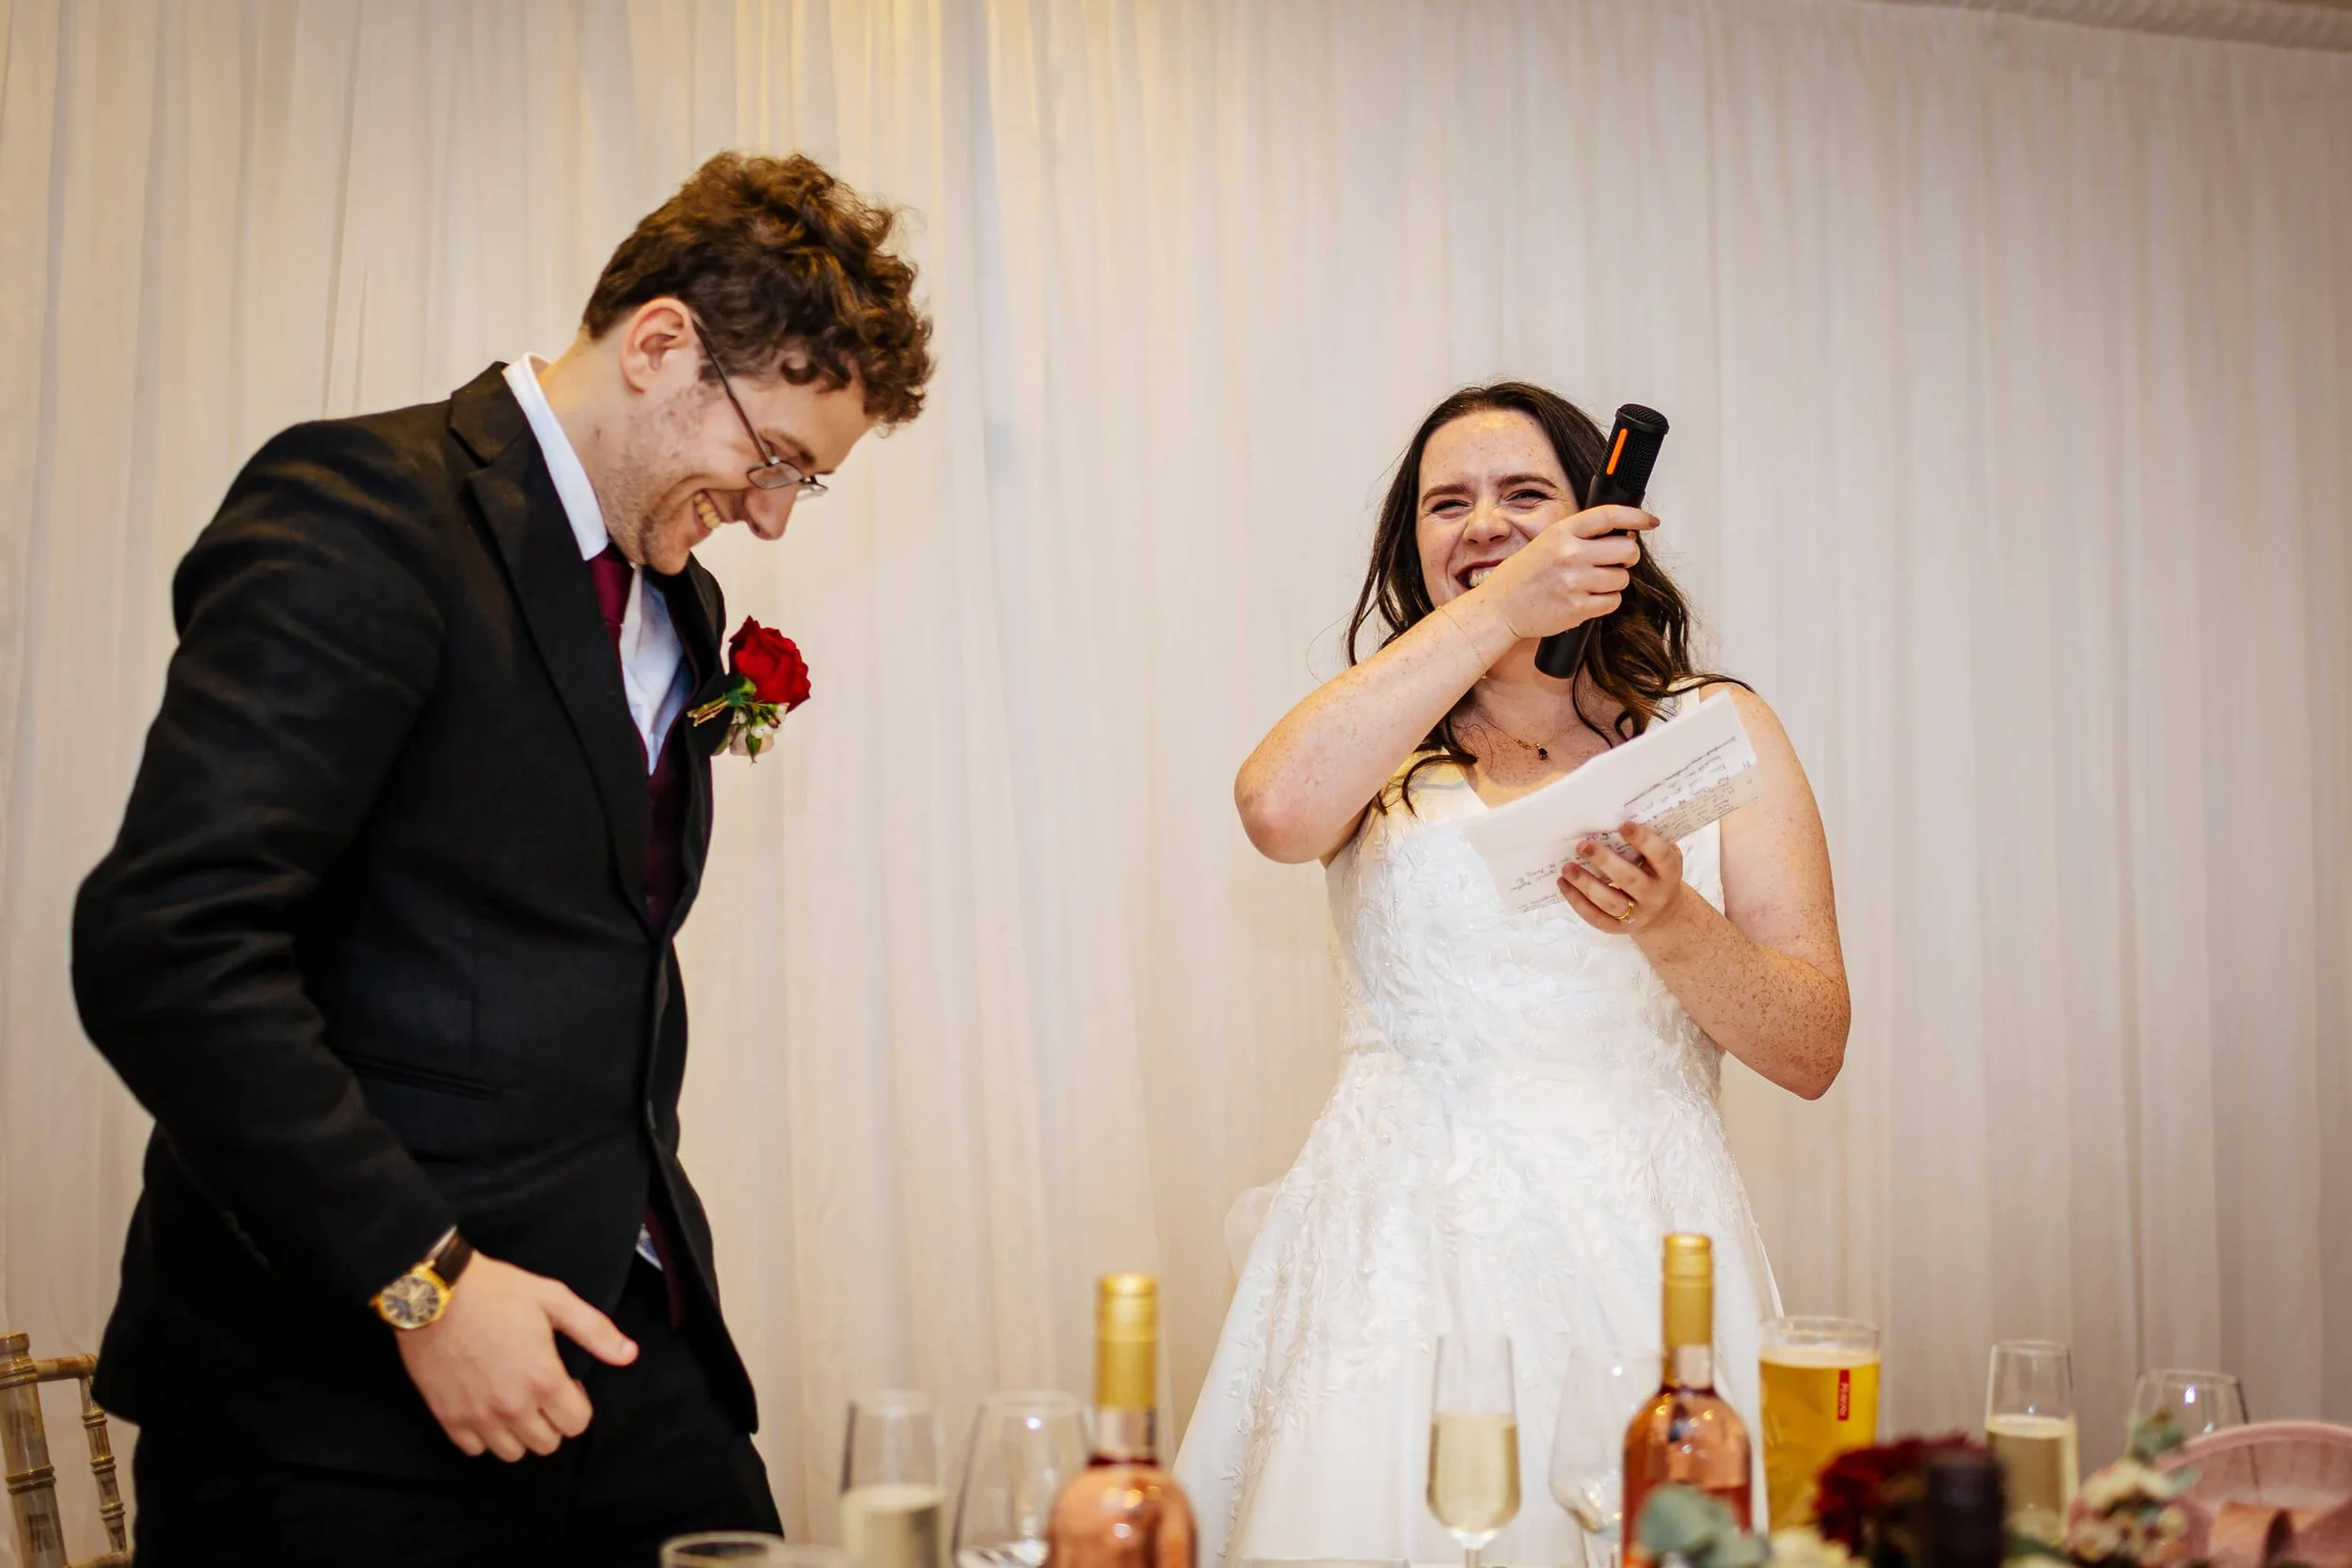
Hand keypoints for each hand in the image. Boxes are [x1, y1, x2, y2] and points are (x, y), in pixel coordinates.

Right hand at [393, 1252, 638, 1461]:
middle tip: (540, 1391)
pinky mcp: (448, 1418)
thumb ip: (595, 1331)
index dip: (578, 1403)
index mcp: (543, 1380)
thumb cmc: (497, 1292)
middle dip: (552, 1420)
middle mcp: (512, 1407)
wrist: (434, 1293)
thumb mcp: (554, 1299)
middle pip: (548, 1443)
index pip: (577, 1424)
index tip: (566, 1382)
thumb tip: (629, 1355)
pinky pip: (475, 1449)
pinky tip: (486, 1407)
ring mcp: (477, 1416)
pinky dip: (484, 1435)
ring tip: (514, 1401)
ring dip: (520, 1432)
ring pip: (513, 1453)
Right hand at [1473, 504, 1656, 640]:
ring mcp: (1575, 582)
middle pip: (1626, 550)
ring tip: (1592, 583)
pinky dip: (1606, 601)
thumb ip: (1581, 536)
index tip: (1650, 521)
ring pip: (1622, 579)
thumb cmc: (1523, 575)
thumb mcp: (1547, 542)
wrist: (1500, 607)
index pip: (1609, 516)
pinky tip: (1587, 598)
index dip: (1636, 517)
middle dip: (1628, 557)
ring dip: (1614, 581)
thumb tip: (1623, 536)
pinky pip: (1612, 602)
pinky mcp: (1578, 608)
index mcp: (1562, 532)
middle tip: (1618, 561)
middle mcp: (1570, 554)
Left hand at [1558, 820, 1689, 934]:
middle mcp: (1655, 895)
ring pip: (1610, 902)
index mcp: (1669, 873)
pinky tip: (1564, 884)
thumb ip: (1646, 841)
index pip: (1660, 856)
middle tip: (1583, 846)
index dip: (1643, 840)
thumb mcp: (1660, 857)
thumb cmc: (1656, 873)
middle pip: (1630, 880)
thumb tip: (1613, 816)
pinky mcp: (1618, 928)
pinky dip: (1577, 902)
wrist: (1664, 913)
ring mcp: (1637, 915)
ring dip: (1586, 884)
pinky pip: (1596, 918)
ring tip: (1567, 868)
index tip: (1622, 825)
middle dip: (1605, 862)